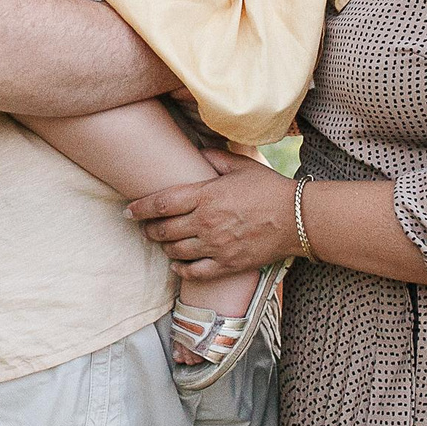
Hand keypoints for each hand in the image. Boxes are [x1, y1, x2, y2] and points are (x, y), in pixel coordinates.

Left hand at [126, 146, 298, 279]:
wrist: (298, 218)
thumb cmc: (270, 188)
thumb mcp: (241, 166)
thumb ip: (215, 158)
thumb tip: (196, 153)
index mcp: (206, 196)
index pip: (161, 203)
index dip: (140, 208)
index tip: (128, 211)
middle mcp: (206, 223)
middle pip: (163, 230)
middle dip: (148, 229)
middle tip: (143, 227)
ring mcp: (215, 246)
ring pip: (175, 251)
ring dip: (163, 247)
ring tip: (161, 243)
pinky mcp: (227, 264)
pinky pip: (195, 272)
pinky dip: (181, 269)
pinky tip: (177, 264)